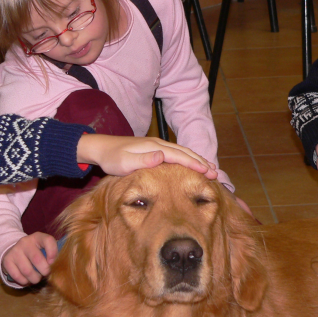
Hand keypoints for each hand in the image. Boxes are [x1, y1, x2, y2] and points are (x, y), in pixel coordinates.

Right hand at [1, 232, 57, 285]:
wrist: (15, 251)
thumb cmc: (35, 252)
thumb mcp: (44, 248)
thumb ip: (52, 255)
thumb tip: (59, 267)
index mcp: (38, 237)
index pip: (48, 240)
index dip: (53, 253)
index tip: (53, 263)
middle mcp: (25, 242)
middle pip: (37, 259)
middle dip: (45, 271)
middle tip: (45, 274)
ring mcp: (15, 251)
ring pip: (27, 271)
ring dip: (35, 279)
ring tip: (37, 278)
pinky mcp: (7, 261)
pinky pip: (18, 276)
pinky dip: (25, 282)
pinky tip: (27, 279)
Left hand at [76, 134, 217, 178]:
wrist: (101, 148)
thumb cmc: (112, 158)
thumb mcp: (125, 162)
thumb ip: (144, 160)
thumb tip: (162, 156)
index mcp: (154, 148)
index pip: (178, 156)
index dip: (194, 164)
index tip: (207, 171)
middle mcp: (158, 144)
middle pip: (184, 152)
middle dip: (201, 161)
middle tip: (216, 172)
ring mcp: (157, 145)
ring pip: (182, 152)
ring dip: (197, 159)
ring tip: (210, 168)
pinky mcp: (154, 149)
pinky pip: (176, 153)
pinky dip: (188, 158)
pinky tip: (193, 164)